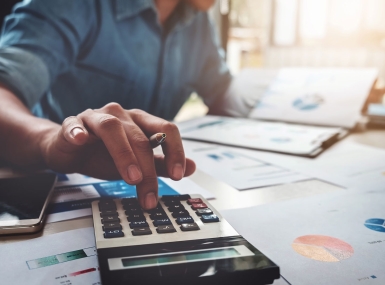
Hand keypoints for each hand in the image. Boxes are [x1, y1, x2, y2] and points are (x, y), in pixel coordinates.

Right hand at [41, 103, 195, 208]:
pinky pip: (75, 125)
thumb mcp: (137, 163)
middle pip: (140, 137)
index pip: (166, 129)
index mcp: (140, 121)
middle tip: (150, 195)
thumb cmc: (105, 154)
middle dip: (148, 169)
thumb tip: (192, 168)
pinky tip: (81, 140)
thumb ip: (162, 164)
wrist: (71, 151)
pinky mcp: (72, 124)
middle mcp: (121, 115)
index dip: (175, 151)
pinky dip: (78, 131)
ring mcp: (95, 117)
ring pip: (112, 128)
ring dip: (123, 153)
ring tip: (131, 177)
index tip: (178, 175)